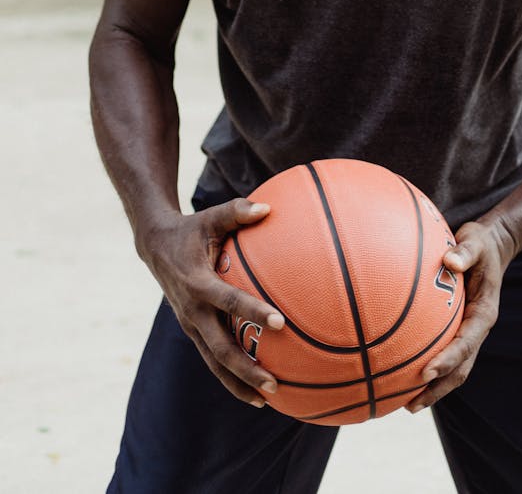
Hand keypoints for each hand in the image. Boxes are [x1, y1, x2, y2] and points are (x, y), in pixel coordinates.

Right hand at [139, 198, 284, 406]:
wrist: (154, 246)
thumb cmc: (191, 230)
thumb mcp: (211, 216)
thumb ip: (238, 211)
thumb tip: (268, 209)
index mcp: (198, 283)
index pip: (230, 301)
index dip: (254, 312)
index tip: (280, 323)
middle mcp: (192, 311)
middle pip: (220, 348)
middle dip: (246, 369)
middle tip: (274, 383)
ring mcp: (191, 325)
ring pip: (214, 362)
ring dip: (238, 382)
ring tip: (267, 399)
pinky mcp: (192, 331)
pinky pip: (212, 358)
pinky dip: (230, 376)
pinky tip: (254, 388)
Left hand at [406, 218, 512, 412]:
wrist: (493, 246)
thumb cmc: (480, 244)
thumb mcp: (475, 242)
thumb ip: (465, 252)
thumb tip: (449, 260)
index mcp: (484, 313)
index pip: (466, 343)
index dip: (447, 360)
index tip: (426, 372)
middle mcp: (477, 329)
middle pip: (461, 368)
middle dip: (438, 388)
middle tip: (411, 404)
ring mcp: (468, 331)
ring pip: (454, 368)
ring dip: (433, 388)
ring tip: (405, 403)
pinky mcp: (459, 328)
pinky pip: (444, 352)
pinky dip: (427, 366)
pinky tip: (402, 372)